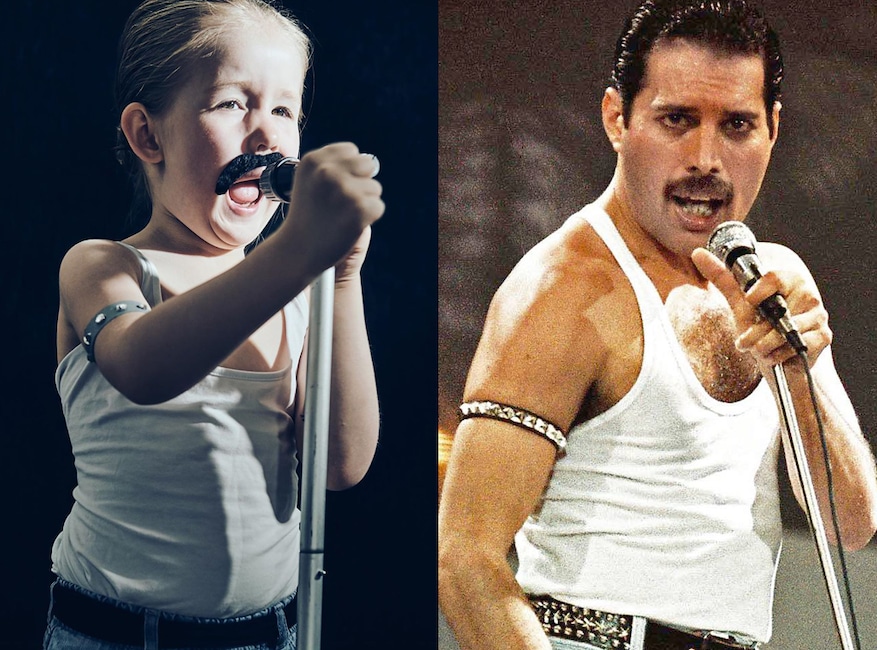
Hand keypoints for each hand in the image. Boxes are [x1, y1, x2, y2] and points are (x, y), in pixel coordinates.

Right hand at [277, 142, 383, 276]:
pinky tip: (350, 225)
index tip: (333, 188)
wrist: (299, 251)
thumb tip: (372, 162)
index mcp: (314, 160)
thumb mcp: (310, 180)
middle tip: (341, 203)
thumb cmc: (309, 215)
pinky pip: (378, 207)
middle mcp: (327, 172)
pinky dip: (369, 218)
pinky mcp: (359, 210)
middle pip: (367, 165)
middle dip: (361, 182)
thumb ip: (334, 164)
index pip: (351, 150)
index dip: (348, 170)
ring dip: (364, 203)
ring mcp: (344, 190)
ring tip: (341, 216)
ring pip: (375, 188)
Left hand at [691, 246, 831, 367]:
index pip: (774, 277)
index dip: (757, 292)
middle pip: (777, 308)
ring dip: (763, 345)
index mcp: (791, 282)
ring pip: (784, 330)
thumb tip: (698, 253)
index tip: (748, 303)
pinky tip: (773, 357)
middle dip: (755, 331)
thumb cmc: (761, 329)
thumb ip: (722, 278)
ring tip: (757, 349)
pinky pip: (795, 345)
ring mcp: (818, 317)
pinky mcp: (822, 337)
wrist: (779, 362)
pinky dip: (778, 355)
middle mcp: (808, 296)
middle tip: (746, 341)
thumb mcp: (739, 303)